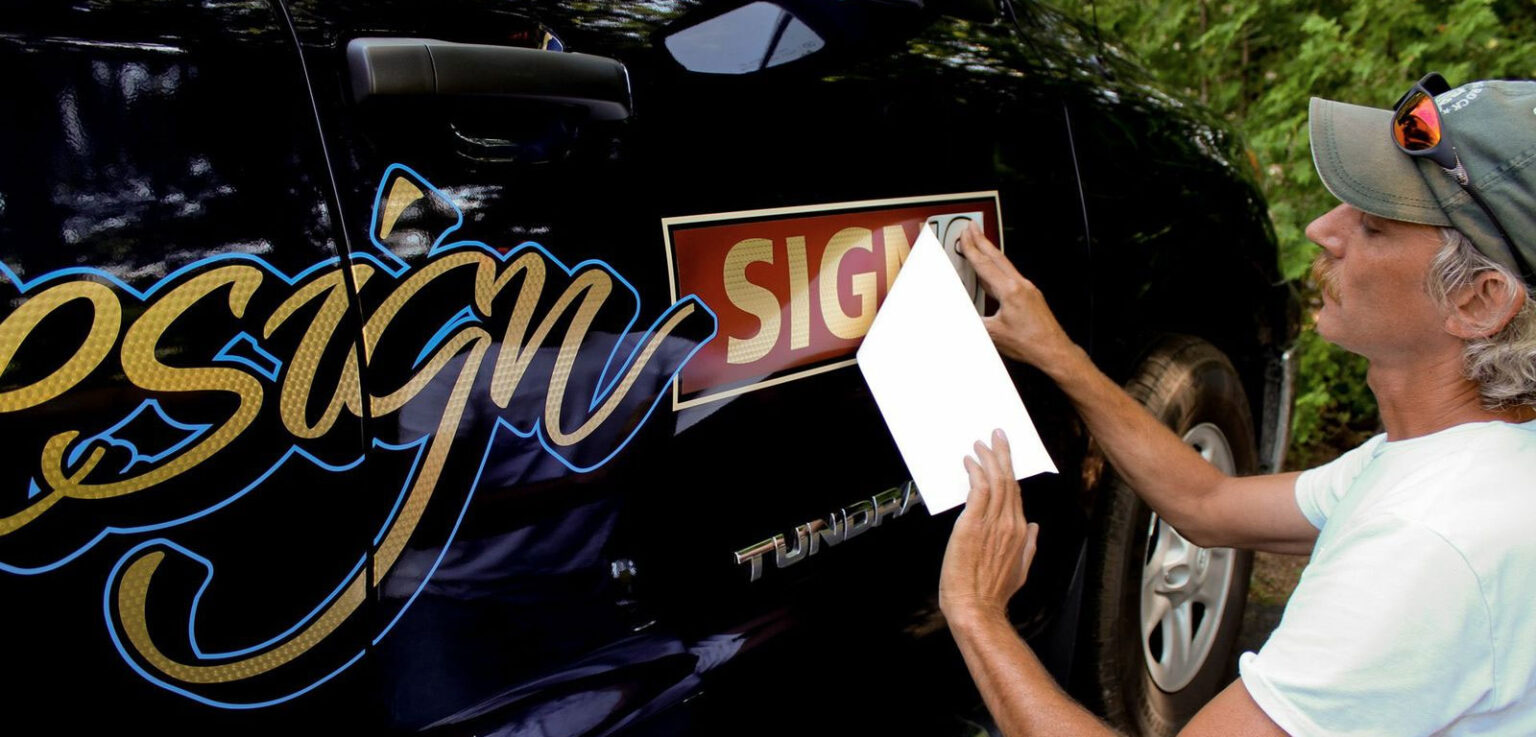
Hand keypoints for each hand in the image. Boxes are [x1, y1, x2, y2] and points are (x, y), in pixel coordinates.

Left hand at [939, 429, 1040, 622]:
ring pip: (995, 481)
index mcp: (1020, 532)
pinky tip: (969, 461)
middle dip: (1003, 455)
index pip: (1016, 494)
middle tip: (997, 435)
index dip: (1010, 472)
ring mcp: (993, 523)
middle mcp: (1010, 523)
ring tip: (980, 444)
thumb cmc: (992, 593)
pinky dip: (976, 472)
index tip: (1005, 457)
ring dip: (988, 458)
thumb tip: (1035, 528)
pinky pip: (979, 489)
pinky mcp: (973, 524)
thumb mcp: (1020, 570)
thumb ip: (1029, 546)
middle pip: (1008, 481)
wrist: (976, 607)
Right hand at [958, 223, 1073, 369]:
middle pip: (997, 257)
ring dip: (991, 253)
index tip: (964, 236)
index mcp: (1011, 291)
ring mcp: (1028, 290)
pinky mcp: (1032, 297)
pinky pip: (1011, 276)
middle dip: (982, 240)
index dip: (972, 249)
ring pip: (1005, 266)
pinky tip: (994, 274)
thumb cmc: (1030, 343)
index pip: (985, 265)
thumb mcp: (993, 333)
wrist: (1054, 351)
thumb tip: (961, 315)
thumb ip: (973, 321)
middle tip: (973, 227)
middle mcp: (1022, 286)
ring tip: (981, 244)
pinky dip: (999, 269)